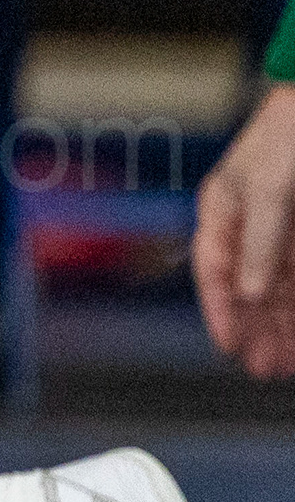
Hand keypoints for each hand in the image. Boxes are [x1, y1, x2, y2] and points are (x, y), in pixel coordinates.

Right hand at [197, 81, 294, 380]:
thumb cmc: (290, 134)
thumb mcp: (270, 191)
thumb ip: (260, 245)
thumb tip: (249, 293)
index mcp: (224, 208)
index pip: (215, 270)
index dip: (220, 311)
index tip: (229, 346)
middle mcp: (253, 224)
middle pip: (250, 288)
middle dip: (257, 329)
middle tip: (264, 367)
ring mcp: (285, 230)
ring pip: (281, 289)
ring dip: (283, 325)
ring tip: (286, 360)